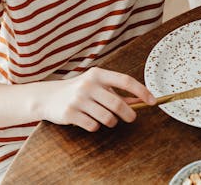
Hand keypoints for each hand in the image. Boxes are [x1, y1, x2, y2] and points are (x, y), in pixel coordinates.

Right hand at [40, 67, 154, 131]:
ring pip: (107, 117)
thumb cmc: (78, 91)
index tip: (152, 101)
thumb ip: (116, 92)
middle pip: (118, 104)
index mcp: (98, 74)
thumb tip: (141, 101)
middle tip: (131, 118)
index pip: (126, 81)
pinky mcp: (70, 114)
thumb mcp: (96, 85)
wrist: (47, 97)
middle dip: (129, 114)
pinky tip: (90, 121)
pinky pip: (93, 126)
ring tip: (107, 119)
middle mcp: (88, 84)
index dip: (142, 91)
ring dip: (112, 122)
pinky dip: (96, 126)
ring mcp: (78, 99)